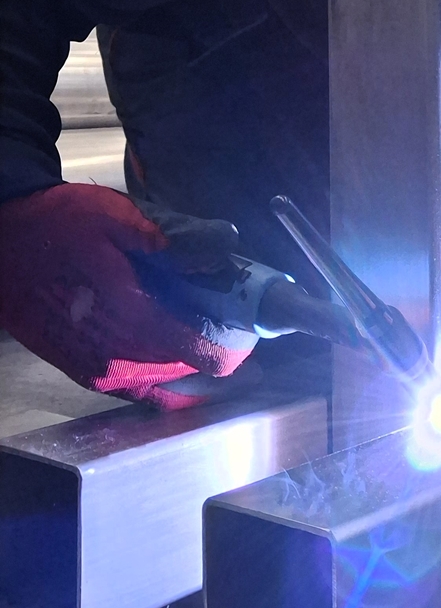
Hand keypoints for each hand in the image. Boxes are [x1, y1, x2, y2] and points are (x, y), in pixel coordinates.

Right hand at [0, 184, 252, 408]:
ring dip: (192, 362)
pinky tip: (172, 341)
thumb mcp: (119, 219)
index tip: (249, 322)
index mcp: (130, 320)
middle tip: (228, 316)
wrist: (0, 243)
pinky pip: (139, 388)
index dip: (235, 343)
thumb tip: (224, 247)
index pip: (204, 354)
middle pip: (192, 374)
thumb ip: (173, 242)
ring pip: (167, 386)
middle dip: (217, 348)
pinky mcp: (84, 373)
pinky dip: (165, 373)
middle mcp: (116, 359)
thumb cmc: (59, 226)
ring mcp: (97, 372)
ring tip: (202, 324)